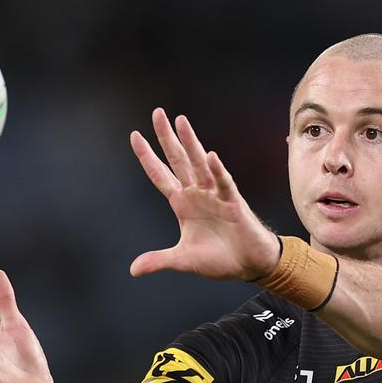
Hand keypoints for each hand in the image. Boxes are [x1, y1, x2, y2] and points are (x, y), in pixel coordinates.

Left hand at [129, 108, 279, 280]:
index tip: (134, 135)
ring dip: (190, 143)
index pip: (160, 175)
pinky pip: (224, 183)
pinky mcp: (233, 203)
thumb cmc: (219, 259)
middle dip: (166, 137)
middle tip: (157, 112)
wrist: (249, 265)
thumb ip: (158, 260)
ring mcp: (215, 196)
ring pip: (200, 164)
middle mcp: (196, 194)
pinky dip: (218, 171)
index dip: (147, 157)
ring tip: (181, 121)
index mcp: (182, 204)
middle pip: (178, 160)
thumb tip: (132, 270)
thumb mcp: (183, 260)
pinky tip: (212, 156)